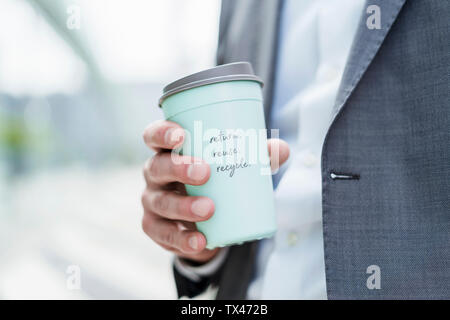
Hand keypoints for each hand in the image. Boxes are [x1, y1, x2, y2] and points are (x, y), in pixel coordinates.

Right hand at [141, 120, 289, 263]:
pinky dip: (181, 238)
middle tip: (205, 173)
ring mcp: (153, 201)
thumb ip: (258, 156)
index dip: (162, 132)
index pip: (154, 135)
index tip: (181, 135)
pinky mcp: (157, 227)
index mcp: (169, 151)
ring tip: (209, 209)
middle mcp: (156, 173)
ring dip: (183, 206)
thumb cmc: (217, 180)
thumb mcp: (235, 166)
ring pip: (160, 202)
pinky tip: (199, 240)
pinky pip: (163, 233)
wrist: (207, 220)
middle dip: (178, 168)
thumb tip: (281, 149)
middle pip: (156, 166)